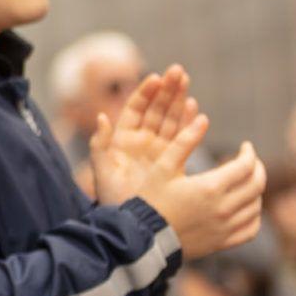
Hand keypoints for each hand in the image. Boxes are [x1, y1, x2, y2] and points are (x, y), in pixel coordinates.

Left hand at [90, 66, 205, 205]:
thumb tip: (100, 117)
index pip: (135, 109)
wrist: (130, 224)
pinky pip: (182, 138)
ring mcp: (159, 150)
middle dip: (167, 90)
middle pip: (156, 109)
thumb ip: (100, 144)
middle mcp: (142, 141)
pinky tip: (196, 110)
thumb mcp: (102, 171)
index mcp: (124, 139)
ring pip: (170, 120)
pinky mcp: (173, 162)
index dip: (145, 93)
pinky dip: (188, 123)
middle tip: (178, 71)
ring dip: (179, 101)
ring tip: (188, 82)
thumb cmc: (111, 198)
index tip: (155, 77)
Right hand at [144, 142, 266, 259]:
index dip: (249, 153)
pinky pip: (251, 229)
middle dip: (257, 168)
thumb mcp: (163, 165)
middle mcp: (223, 208)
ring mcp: (225, 228)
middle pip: (257, 185)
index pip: (246, 166)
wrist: (144, 237)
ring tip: (246, 181)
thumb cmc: (151, 198)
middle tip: (251, 161)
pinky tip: (247, 207)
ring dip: (256, 190)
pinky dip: (254, 216)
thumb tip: (204, 118)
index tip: (245, 146)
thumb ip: (185, 141)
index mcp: (210, 187)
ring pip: (256, 206)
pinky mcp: (223, 242)